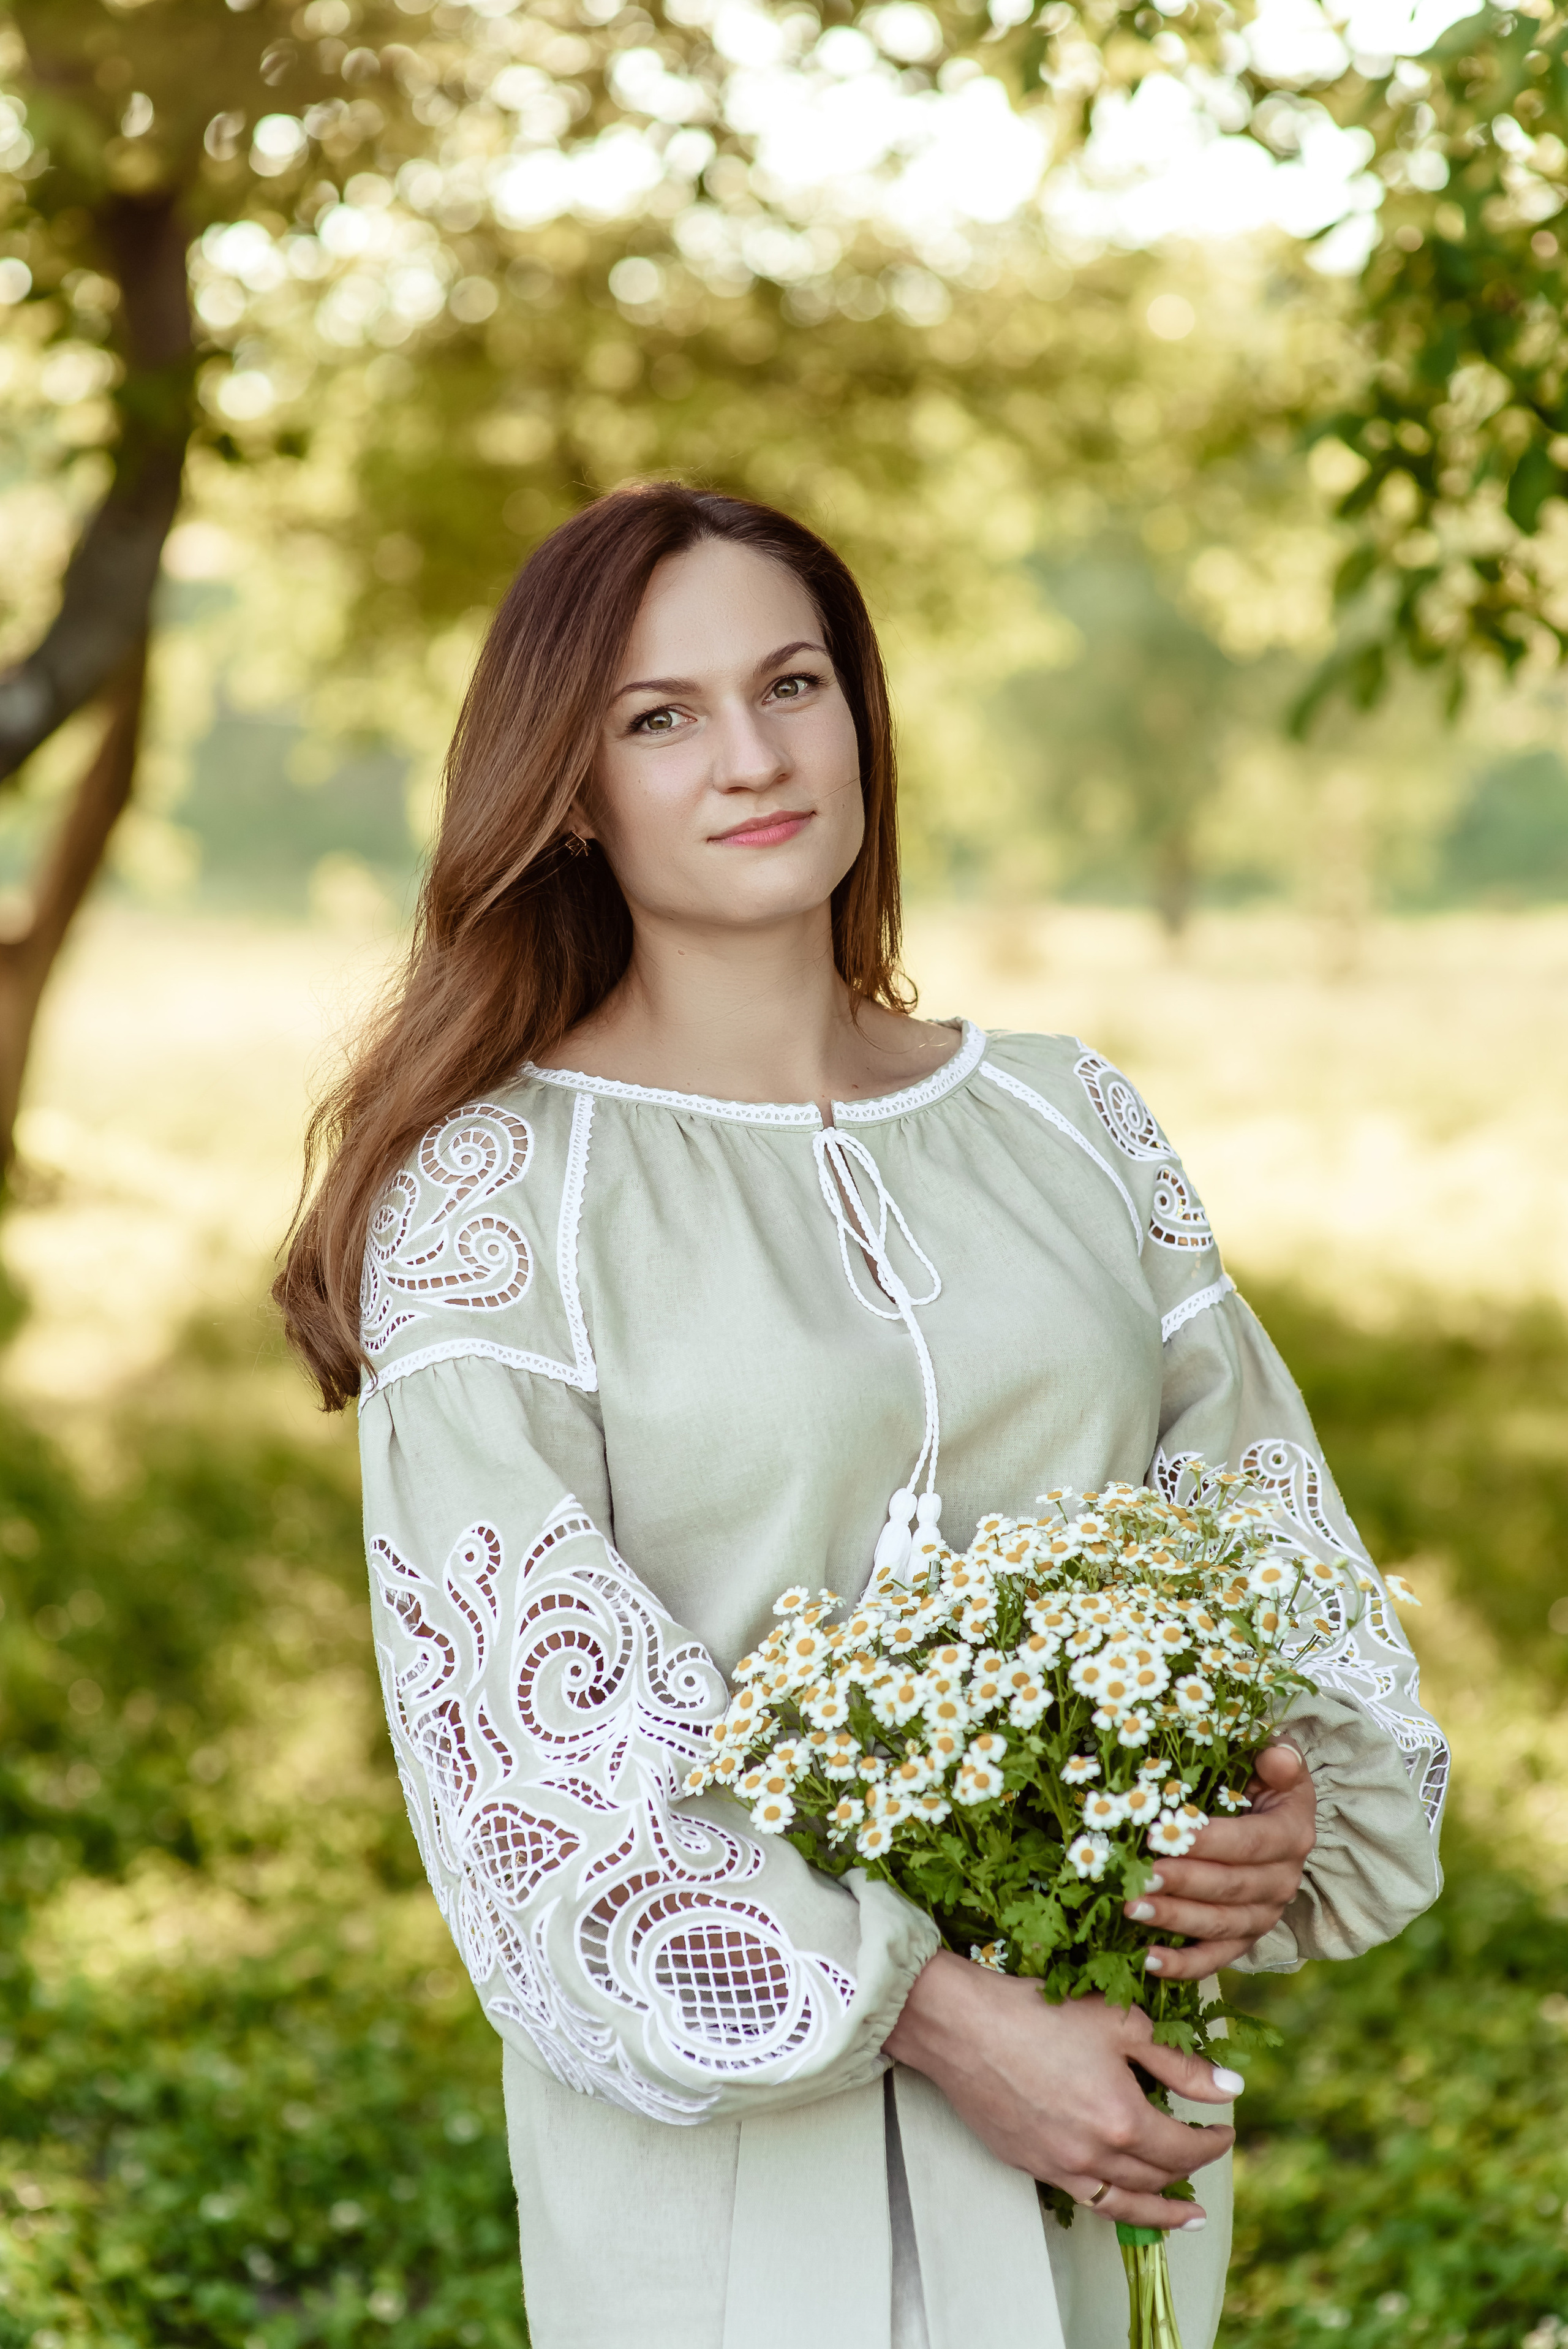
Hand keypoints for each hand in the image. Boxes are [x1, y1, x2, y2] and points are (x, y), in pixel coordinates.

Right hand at [883, 1951, 1239, 2231]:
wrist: (962, 2026)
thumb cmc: (1039, 2012)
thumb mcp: (1121, 2023)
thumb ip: (1178, 2062)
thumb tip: (1229, 2089)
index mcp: (1122, 2119)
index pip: (1185, 2147)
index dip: (1212, 2141)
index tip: (1225, 2129)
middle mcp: (1094, 2154)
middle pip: (1157, 2177)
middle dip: (1189, 2169)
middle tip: (1204, 2154)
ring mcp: (1059, 2166)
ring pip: (1123, 2202)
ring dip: (1159, 2211)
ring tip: (1183, 2216)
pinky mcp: (1030, 2164)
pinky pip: (1084, 2196)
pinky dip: (1113, 2203)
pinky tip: (1121, 2196)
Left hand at [1122, 1740, 1316, 1978]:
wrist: (1270, 1816)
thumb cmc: (1259, 1781)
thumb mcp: (1275, 1761)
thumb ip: (1278, 1759)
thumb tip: (1275, 1756)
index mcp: (1291, 1836)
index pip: (1249, 1844)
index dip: (1207, 1842)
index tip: (1160, 1835)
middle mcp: (1283, 1881)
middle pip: (1230, 1888)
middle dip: (1182, 1883)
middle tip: (1139, 1877)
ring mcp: (1263, 1915)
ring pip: (1220, 1925)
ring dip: (1175, 1921)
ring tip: (1132, 1909)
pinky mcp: (1243, 1938)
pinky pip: (1215, 1958)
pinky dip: (1183, 1966)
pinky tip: (1148, 1961)